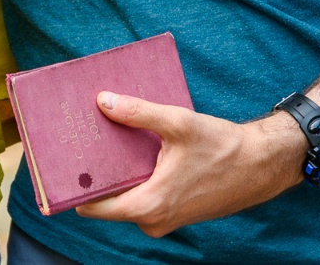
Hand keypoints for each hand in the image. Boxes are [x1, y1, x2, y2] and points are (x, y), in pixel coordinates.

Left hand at [74, 94, 303, 237]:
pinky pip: (142, 194)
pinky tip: (130, 146)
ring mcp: (164, 217)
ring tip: (101, 137)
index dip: (73, 186)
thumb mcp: (179, 124)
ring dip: (115, 172)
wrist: (263, 165)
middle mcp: (153, 218)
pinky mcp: (173, 210)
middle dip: (91, 173)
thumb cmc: (224, 148)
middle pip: (106, 200)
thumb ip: (138, 112)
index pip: (93, 206)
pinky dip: (134, 174)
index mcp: (148, 205)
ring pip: (125, 196)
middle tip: (76, 140)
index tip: (56, 164)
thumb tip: (102, 101)